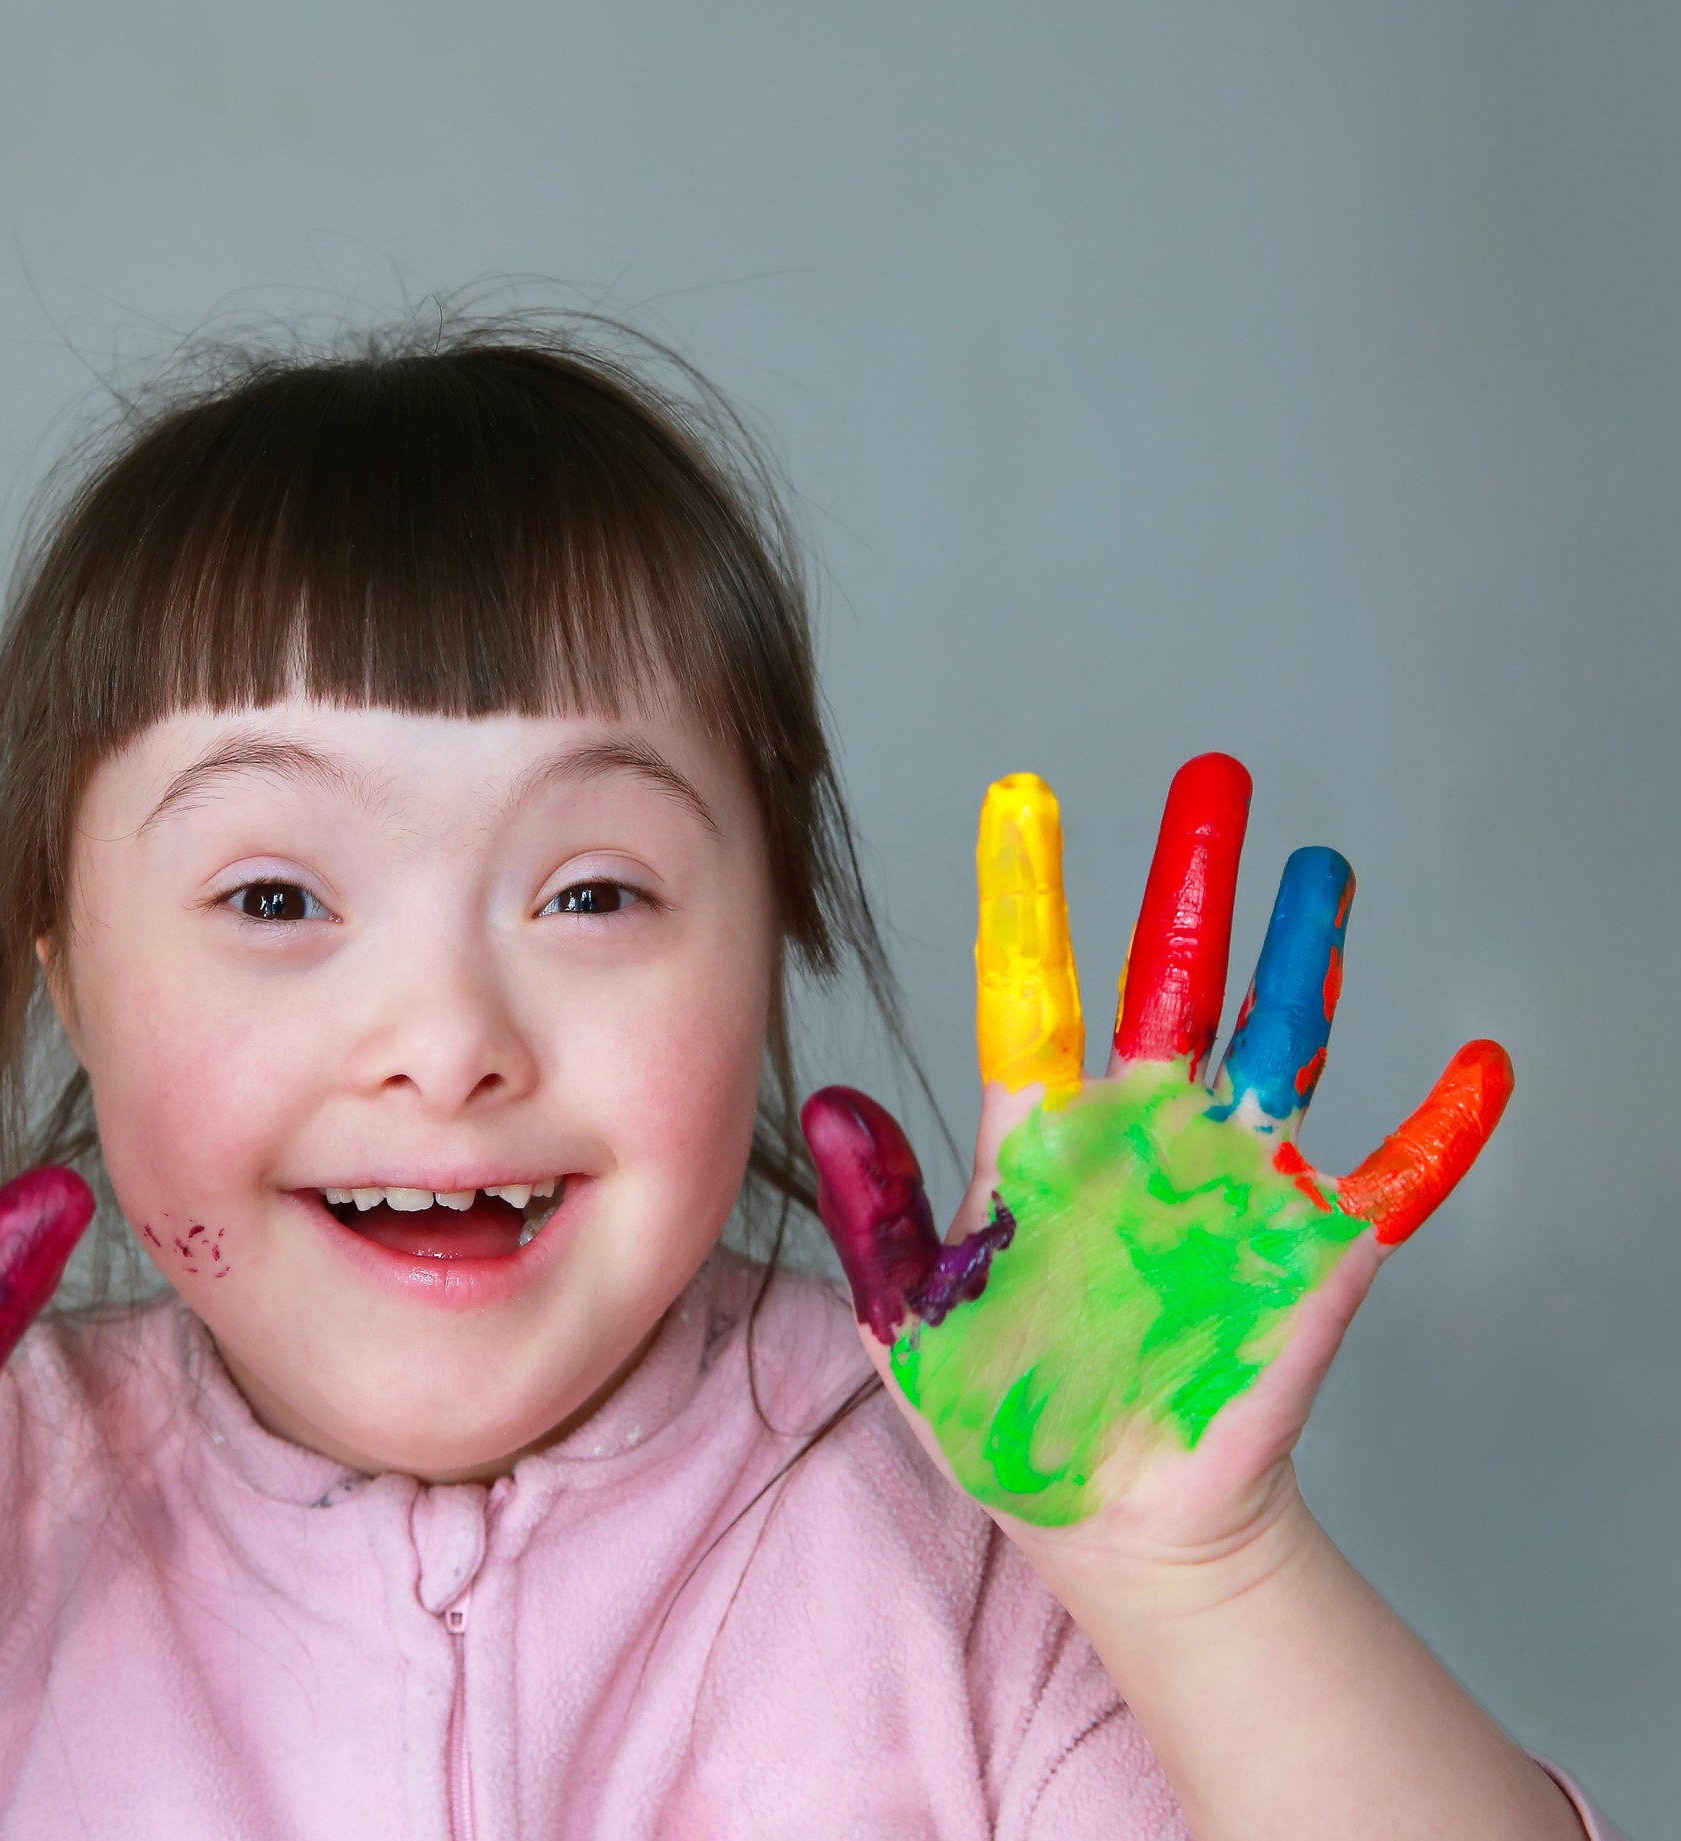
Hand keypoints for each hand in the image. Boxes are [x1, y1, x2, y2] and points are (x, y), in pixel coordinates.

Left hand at [801, 754, 1510, 1562]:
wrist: (1104, 1520)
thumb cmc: (1000, 1415)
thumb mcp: (909, 1318)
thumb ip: (879, 1211)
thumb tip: (830, 1099)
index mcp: (1038, 1140)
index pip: (1030, 991)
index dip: (1027, 894)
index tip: (1023, 797)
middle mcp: (1140, 1135)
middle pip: (1169, 981)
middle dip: (1190, 879)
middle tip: (1212, 775)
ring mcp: (1231, 1184)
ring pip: (1278, 1043)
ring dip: (1304, 959)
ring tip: (1319, 868)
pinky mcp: (1308, 1254)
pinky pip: (1390, 1181)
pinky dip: (1438, 1132)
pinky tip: (1479, 1070)